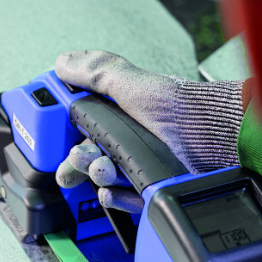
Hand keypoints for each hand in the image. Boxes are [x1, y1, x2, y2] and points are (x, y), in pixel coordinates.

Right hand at [55, 50, 243, 209]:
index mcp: (119, 114)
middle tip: (78, 157)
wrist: (210, 136)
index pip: (80, 125)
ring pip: (103, 177)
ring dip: (97, 174)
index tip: (52, 136)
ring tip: (105, 168)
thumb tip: (64, 62)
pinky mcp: (150, 186)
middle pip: (87, 156)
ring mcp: (139, 163)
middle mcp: (128, 138)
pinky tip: (113, 192)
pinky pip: (124, 199)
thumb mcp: (131, 83)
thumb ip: (96, 72)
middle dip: (75, 160)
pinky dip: (115, 198)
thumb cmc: (176, 107)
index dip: (63, 132)